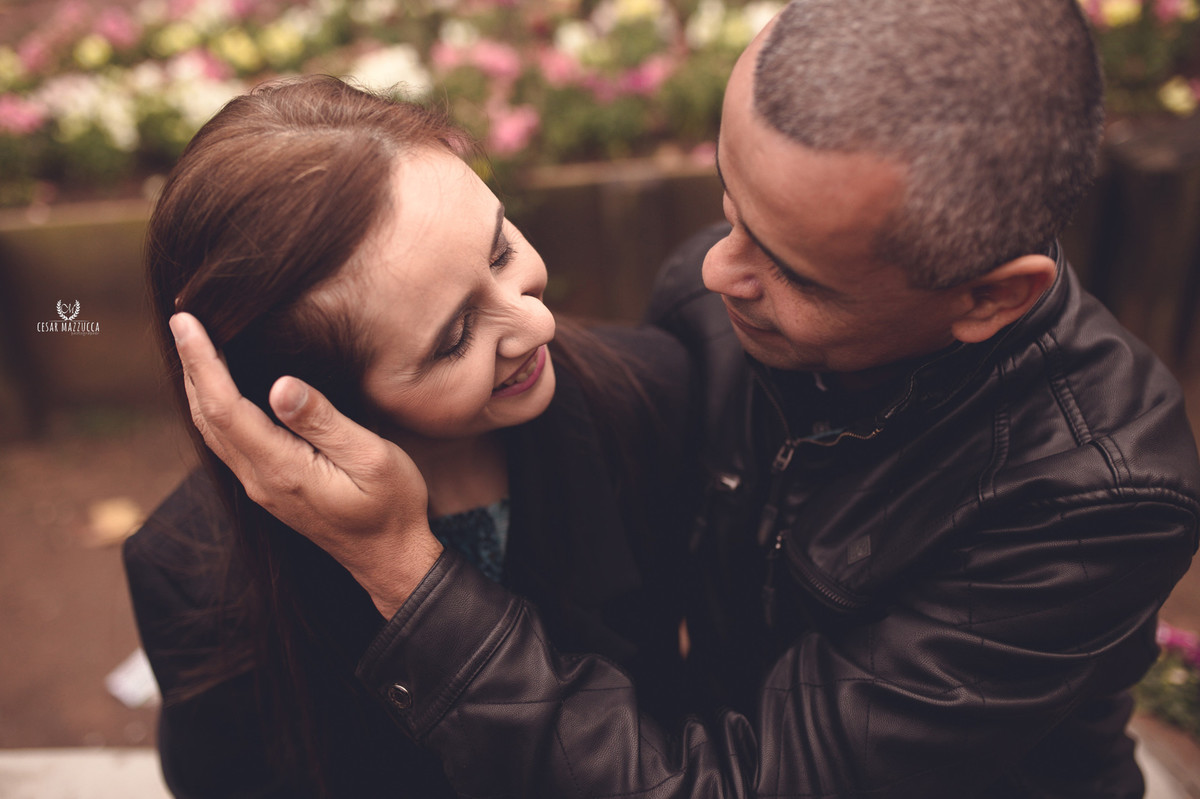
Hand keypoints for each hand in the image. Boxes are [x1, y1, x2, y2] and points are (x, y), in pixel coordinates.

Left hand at [170, 312, 441, 616]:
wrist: (390, 558)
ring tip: (194, 346)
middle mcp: (260, 479)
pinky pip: (227, 441)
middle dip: (191, 366)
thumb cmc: (390, 506)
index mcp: (281, 467)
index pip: (225, 407)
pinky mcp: (270, 488)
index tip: (187, 322)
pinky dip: (215, 407)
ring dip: (199, 386)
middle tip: (182, 320)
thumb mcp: (370, 457)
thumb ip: (323, 422)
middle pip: (207, 417)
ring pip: (212, 431)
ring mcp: (261, 486)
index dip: (202, 362)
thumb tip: (280, 386)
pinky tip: (221, 389)